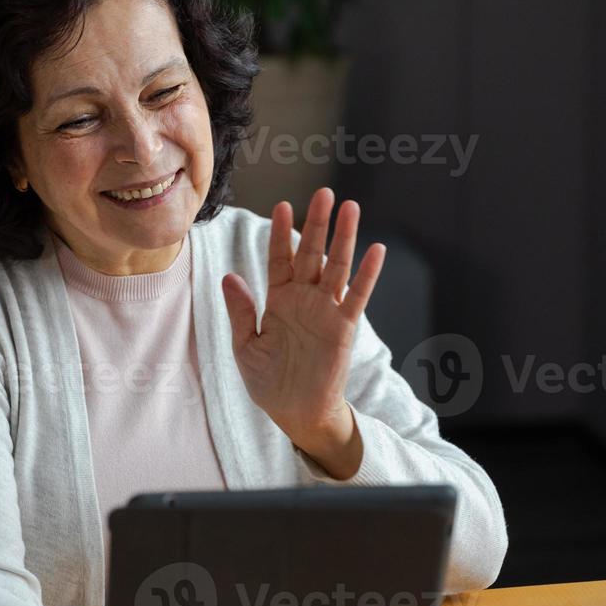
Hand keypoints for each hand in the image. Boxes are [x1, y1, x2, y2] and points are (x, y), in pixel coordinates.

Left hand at [220, 187, 385, 456]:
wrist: (295, 412)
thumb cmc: (269, 382)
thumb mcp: (245, 346)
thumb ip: (241, 311)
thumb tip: (229, 276)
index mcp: (278, 300)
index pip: (279, 258)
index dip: (279, 233)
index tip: (281, 204)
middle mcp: (304, 299)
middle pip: (312, 253)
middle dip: (317, 223)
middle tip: (324, 192)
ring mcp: (326, 311)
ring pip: (336, 266)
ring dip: (344, 238)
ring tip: (350, 208)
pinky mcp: (344, 327)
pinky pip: (357, 296)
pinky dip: (367, 275)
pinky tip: (376, 251)